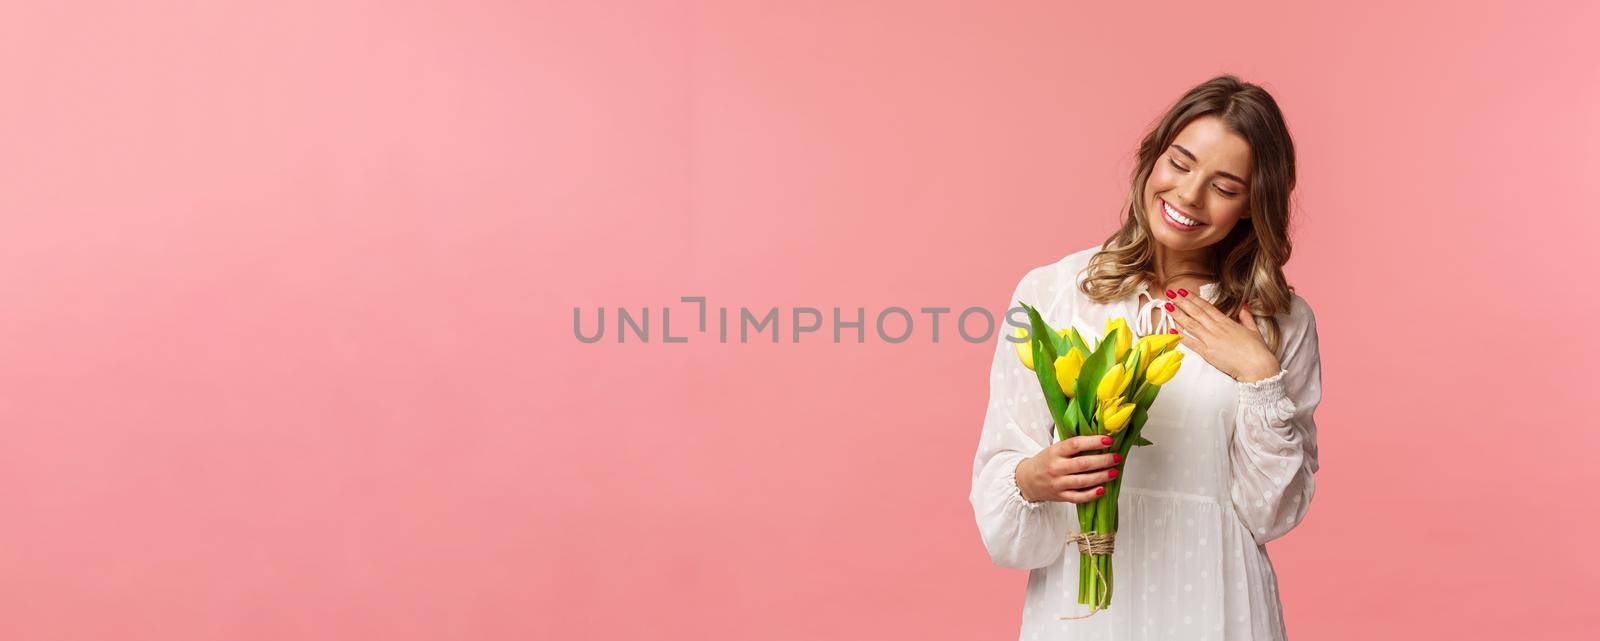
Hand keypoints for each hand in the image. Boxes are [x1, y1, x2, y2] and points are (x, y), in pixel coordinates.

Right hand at [1014, 435, 1121, 503]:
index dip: (1093, 442)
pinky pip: (1078, 497)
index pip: (1075, 444)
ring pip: (1083, 481)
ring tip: (1114, 472)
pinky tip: (1103, 489)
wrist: (1027, 480)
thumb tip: (1100, 440)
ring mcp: (1058, 483)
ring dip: (1101, 476)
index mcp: (1054, 451)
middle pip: (1083, 464)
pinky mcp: (1060, 496)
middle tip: (1116, 457)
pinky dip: (1091, 494)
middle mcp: (1056, 467)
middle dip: (1103, 460)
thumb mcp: (1054, 449)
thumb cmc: (1045, 462)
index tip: (1108, 440)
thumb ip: (1073, 446)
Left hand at [1164, 288, 1280, 382]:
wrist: (1257, 366)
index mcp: (1227, 322)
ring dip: (1178, 315)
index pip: (1206, 307)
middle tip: (1170, 294)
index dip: (1194, 298)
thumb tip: (1245, 309)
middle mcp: (1217, 329)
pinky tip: (1172, 330)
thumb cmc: (1257, 350)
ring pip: (1191, 325)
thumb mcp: (1254, 330)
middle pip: (1196, 312)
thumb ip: (1247, 318)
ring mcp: (1211, 340)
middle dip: (1182, 302)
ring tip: (1167, 307)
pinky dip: (1181, 336)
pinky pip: (1192, 343)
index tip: (1183, 292)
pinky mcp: (1208, 353)